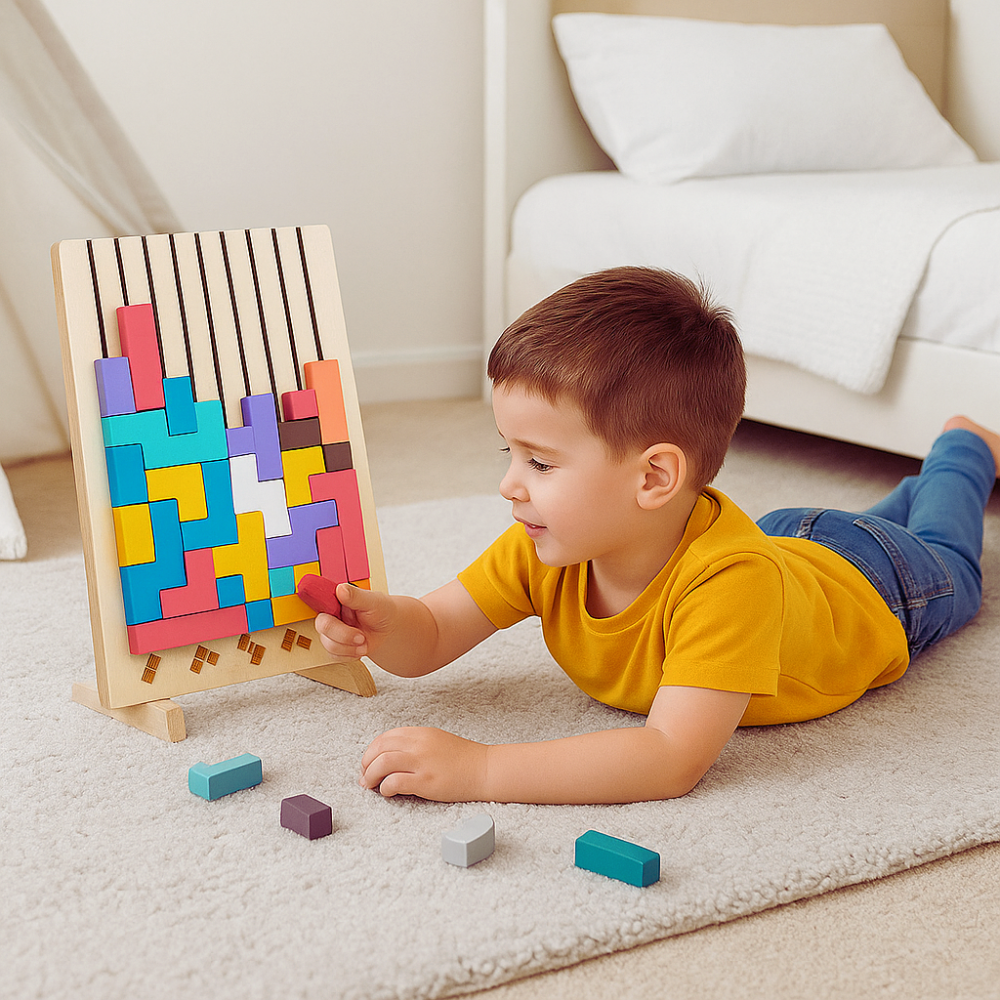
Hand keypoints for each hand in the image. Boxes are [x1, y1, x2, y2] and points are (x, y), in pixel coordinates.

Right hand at [313, 583, 394, 658]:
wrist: (389, 631)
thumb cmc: (381, 612)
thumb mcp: (373, 601)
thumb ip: (356, 596)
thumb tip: (340, 589)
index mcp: (337, 598)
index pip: (319, 599)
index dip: (319, 606)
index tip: (334, 614)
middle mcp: (331, 614)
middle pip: (323, 626)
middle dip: (344, 635)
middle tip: (361, 637)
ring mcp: (331, 631)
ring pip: (328, 643)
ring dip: (349, 647)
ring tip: (364, 643)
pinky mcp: (334, 645)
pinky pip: (333, 655)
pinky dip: (349, 654)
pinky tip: (359, 649)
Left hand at [359, 727, 488, 800]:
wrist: (484, 769)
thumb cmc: (462, 758)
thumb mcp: (435, 741)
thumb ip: (413, 744)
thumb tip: (388, 756)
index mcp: (420, 733)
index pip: (384, 738)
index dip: (371, 751)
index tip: (368, 763)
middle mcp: (418, 744)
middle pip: (379, 749)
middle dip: (366, 764)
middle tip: (365, 777)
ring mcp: (422, 762)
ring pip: (382, 763)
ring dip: (370, 776)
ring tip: (371, 785)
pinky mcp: (426, 781)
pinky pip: (394, 782)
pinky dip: (385, 788)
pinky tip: (388, 792)